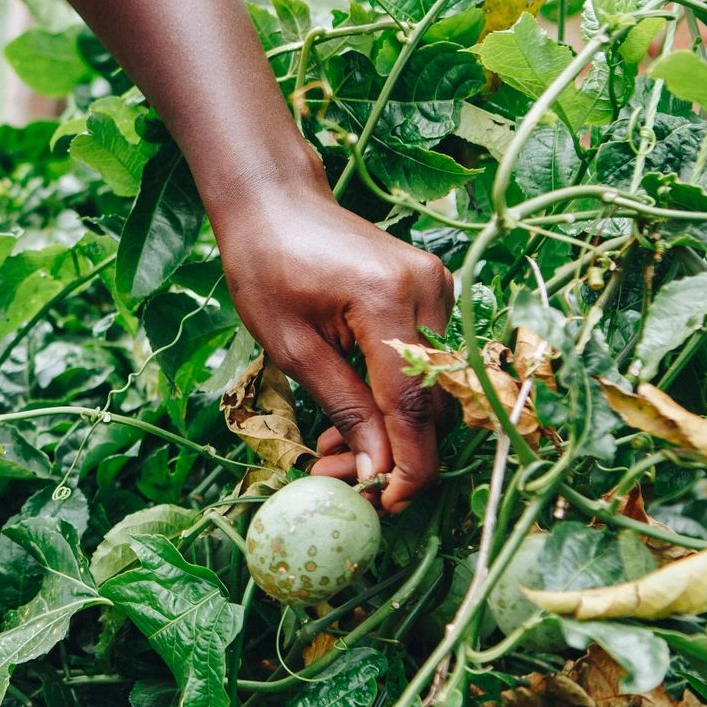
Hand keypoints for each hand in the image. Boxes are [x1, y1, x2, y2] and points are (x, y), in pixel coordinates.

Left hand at [214, 187, 454, 511]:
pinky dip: (393, 398)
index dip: (407, 464)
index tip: (385, 503)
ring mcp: (438, 287)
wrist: (276, 203)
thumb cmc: (268, 266)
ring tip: (331, 448)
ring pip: (432, 387)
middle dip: (391, 450)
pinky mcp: (433, 291)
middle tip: (336, 475)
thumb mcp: (292, 347)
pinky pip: (424, 363)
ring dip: (389, 428)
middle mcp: (430, 290)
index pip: (414, 404)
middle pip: (433, 401)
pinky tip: (352, 412)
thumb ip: (342, 408)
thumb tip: (375, 469)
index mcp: (388, 299)